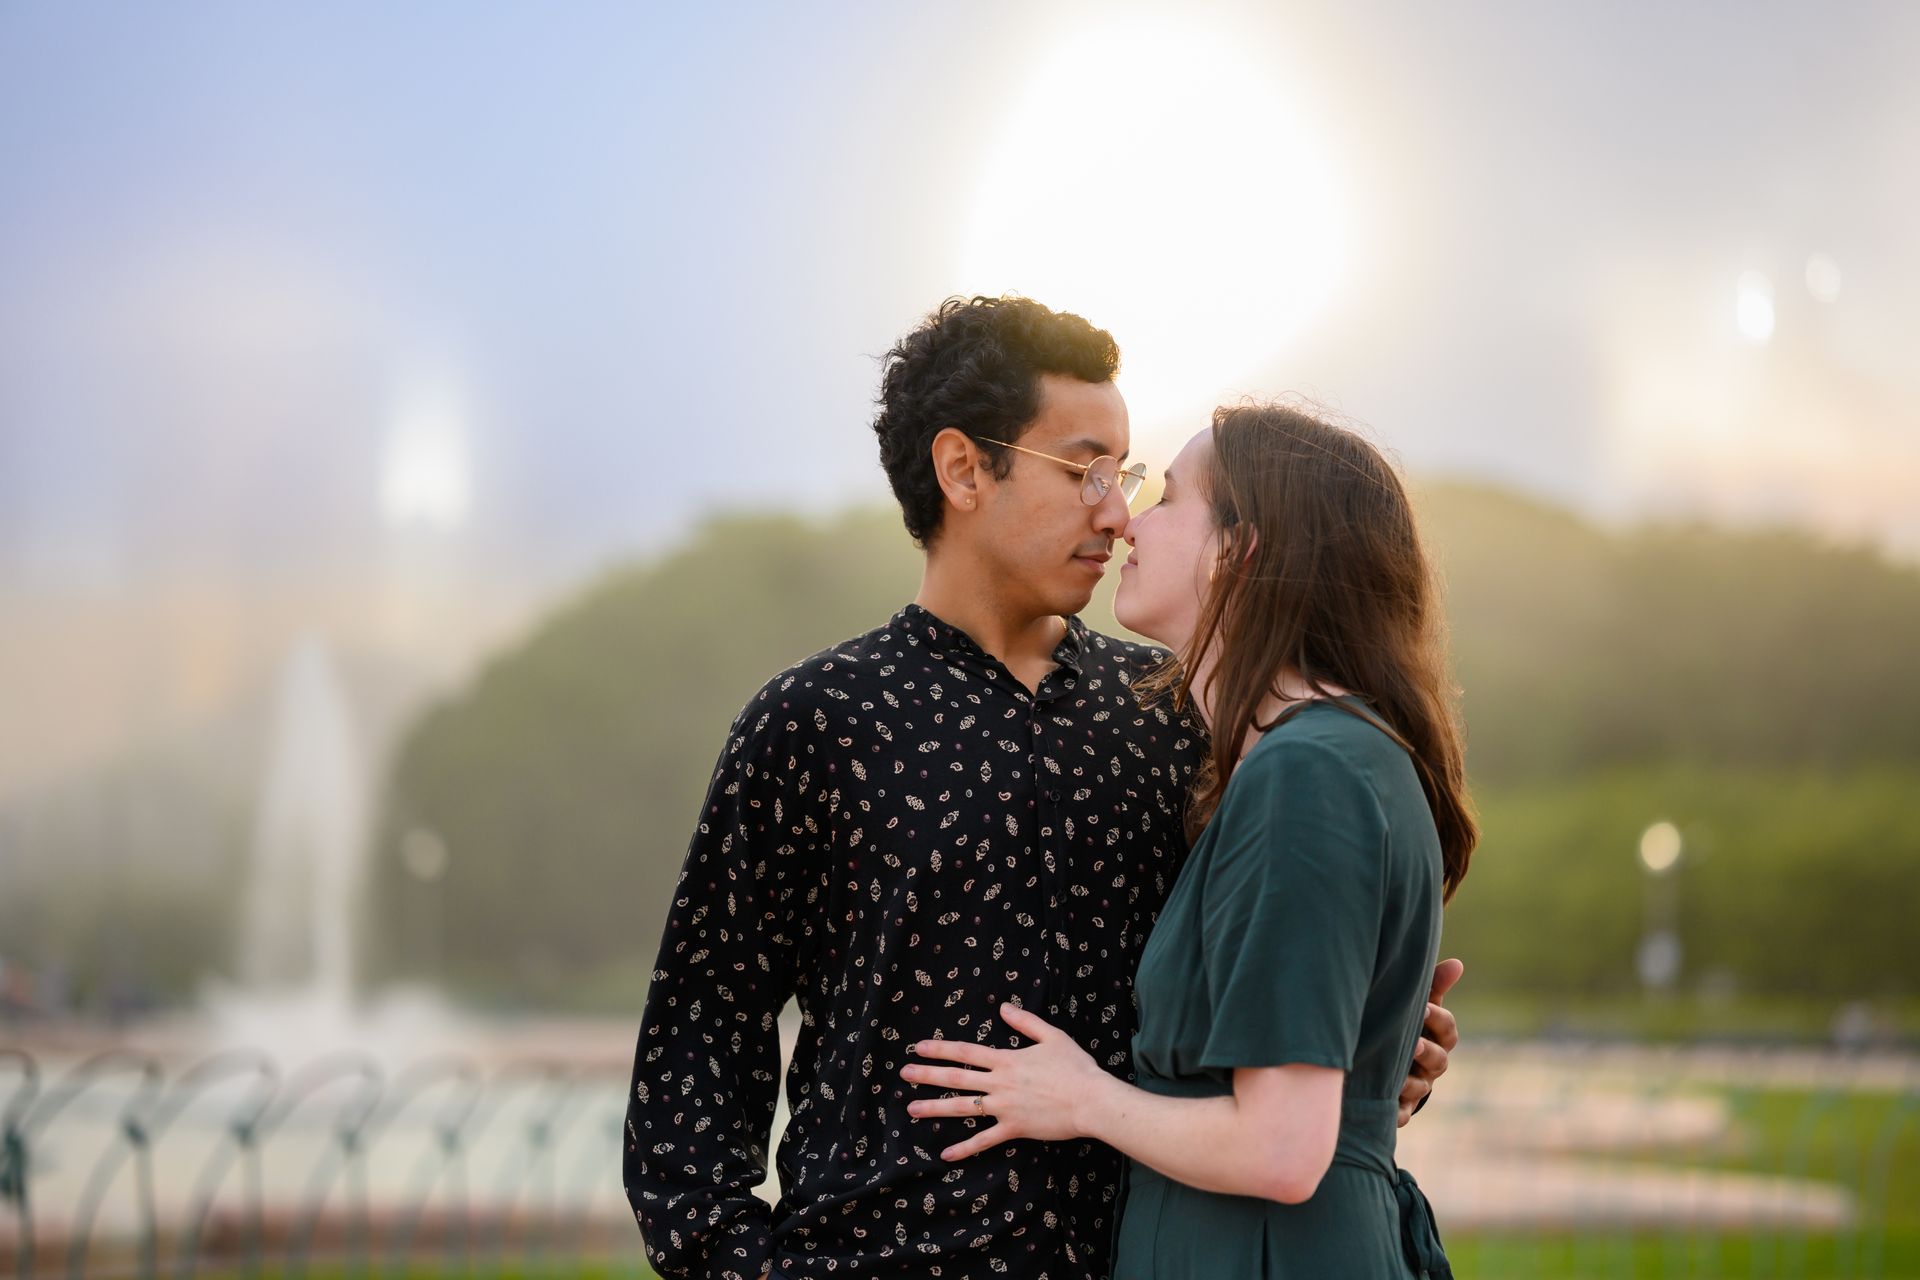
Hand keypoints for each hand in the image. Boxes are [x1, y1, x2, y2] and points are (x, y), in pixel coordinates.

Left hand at [900, 1002, 1110, 1160]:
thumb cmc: (1075, 1067)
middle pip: (957, 1078)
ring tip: (912, 1109)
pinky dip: (965, 1148)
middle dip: (927, 1075)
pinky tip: (946, 1154)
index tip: (919, 1047)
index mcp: (1007, 1060)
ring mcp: (1004, 1108)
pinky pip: (984, 1141)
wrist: (1090, 1100)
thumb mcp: (1052, 1036)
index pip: (966, 1052)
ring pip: (962, 1108)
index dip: (940, 1049)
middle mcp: (999, 1083)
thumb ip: (1026, 1022)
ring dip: (935, 1108)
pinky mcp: (1013, 1129)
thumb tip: (1003, 1008)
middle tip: (904, 1074)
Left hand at [1398, 957, 1462, 1127]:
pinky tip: (1387, 1107)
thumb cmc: (1408, 1025)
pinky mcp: (1400, 1106)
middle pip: (1439, 1060)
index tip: (1425, 1008)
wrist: (1388, 1061)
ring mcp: (1417, 1086)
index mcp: (1438, 1038)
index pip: (1448, 1030)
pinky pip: (1400, 1114)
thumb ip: (1434, 986)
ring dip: (1411, 1083)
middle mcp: (1431, 1065)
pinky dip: (1396, 1113)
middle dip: (1427, 1051)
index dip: (1439, 1020)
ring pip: (1421, 1088)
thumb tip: (1457, 964)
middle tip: (1413, 1044)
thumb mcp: (1420, 1004)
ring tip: (1396, 1078)